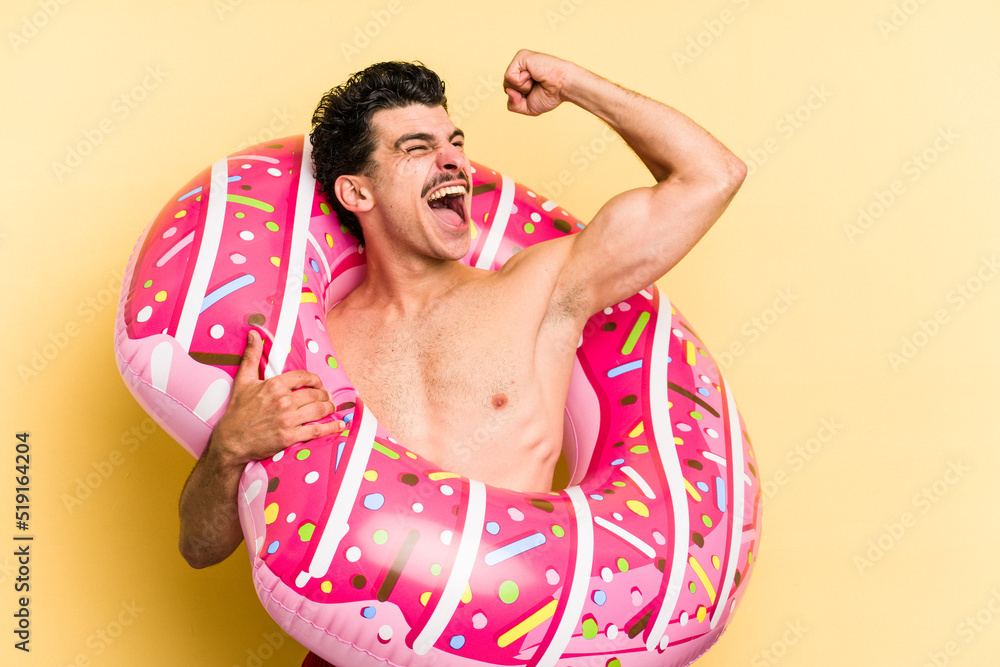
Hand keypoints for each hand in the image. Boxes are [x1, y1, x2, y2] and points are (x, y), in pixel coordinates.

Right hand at [210, 330, 341, 469]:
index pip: (304, 377)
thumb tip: (253, 333)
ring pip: (319, 410)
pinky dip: (331, 427)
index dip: (315, 380)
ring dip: (329, 407)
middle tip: (327, 397)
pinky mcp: (290, 437)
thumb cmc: (237, 411)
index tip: (318, 384)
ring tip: (331, 407)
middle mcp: (283, 400)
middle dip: (324, 394)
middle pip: (315, 394)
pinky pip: (316, 430)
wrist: (231, 441)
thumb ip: (251, 356)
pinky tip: (339, 425)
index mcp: (274, 385)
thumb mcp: (243, 380)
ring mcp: (288, 419)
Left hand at [503, 49, 575, 116]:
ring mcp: (520, 61)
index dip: (519, 98)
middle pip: (506, 86)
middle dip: (520, 93)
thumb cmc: (550, 95)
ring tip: (536, 80)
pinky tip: (533, 75)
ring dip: (522, 87)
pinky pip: (509, 76)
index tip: (535, 92)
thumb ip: (513, 105)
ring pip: (506, 81)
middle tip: (536, 86)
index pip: (509, 90)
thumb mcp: (527, 107)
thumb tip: (508, 90)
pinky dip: (521, 81)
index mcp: (522, 76)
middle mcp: (520, 67)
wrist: (563, 86)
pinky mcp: (521, 56)